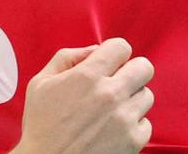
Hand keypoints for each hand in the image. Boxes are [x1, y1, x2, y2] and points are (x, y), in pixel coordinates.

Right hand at [10, 38, 154, 153]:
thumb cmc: (41, 127)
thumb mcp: (40, 83)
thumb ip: (67, 58)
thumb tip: (94, 50)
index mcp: (87, 76)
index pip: (121, 47)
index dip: (114, 53)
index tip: (109, 63)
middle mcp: (110, 94)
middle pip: (144, 67)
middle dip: (131, 72)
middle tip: (117, 83)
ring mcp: (124, 118)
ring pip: (146, 95)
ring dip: (132, 99)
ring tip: (113, 110)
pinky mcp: (132, 141)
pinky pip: (146, 124)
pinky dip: (134, 125)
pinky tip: (115, 128)